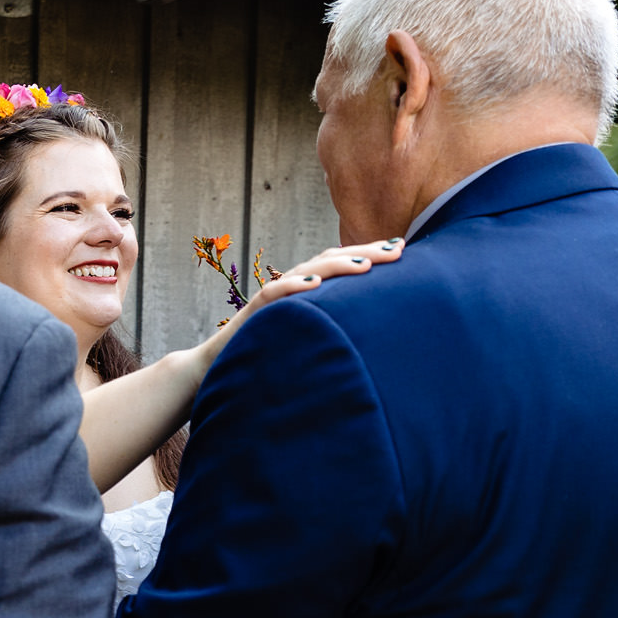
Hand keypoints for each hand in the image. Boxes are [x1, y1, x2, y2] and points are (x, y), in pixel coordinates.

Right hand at [201, 236, 404, 362]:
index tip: (402, 249)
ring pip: (307, 272)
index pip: (341, 264)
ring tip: (367, 264)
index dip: (369, 253)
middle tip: (398, 248)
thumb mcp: (308, 337)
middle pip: (330, 261)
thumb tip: (373, 331)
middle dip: (365, 252)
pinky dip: (294, 286)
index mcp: (306, 291)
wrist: (215, 369)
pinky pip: (274, 294)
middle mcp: (292, 288)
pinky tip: (316, 285)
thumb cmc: (265, 355)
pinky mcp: (254, 314)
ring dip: (337, 266)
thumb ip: (332, 326)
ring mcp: (273, 299)